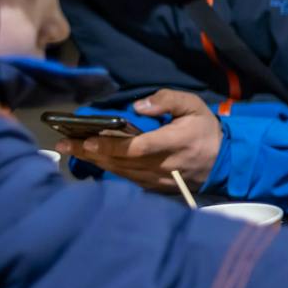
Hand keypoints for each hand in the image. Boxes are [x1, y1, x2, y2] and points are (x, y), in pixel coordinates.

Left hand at [56, 90, 220, 191]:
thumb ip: (167, 100)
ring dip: (94, 162)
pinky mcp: (156, 187)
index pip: (138, 147)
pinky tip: (92, 161)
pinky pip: (127, 180)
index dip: (110, 146)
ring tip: (70, 151)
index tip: (86, 140)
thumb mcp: (194, 105)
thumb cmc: (206, 130)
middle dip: (90, 153)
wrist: (224, 162)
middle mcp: (165, 165)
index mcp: (175, 142)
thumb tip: (138, 106)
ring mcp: (159, 180)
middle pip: (121, 162)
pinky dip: (108, 170)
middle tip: (63, 144)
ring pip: (121, 172)